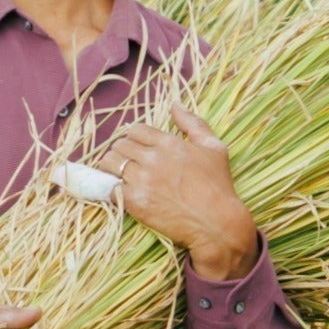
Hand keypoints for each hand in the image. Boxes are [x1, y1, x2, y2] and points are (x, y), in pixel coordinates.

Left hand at [98, 107, 261, 280]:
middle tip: (128, 162)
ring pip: (109, 164)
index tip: (138, 147)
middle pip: (119, 145)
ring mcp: (141, 181)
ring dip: (111, 167)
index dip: (135, 137)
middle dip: (122, 151)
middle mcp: (152, 159)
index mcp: (169, 143)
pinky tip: (121, 191)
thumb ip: (193, 123)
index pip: (135, 130)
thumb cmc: (218, 185)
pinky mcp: (135, 202)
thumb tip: (174, 105)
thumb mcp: (214, 147)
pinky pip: (109, 188)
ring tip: (119, 174)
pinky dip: (111, 188)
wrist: (216, 223)